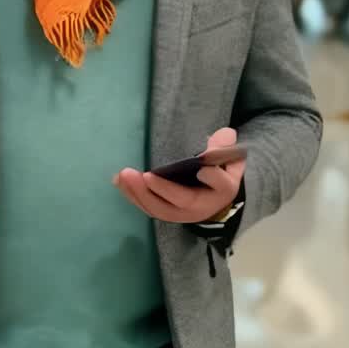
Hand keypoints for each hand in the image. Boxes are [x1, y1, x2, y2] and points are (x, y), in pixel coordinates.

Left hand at [113, 127, 244, 225]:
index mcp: (222, 190)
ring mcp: (182, 213)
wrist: (214, 200)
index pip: (220, 184)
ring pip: (160, 208)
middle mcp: (201, 206)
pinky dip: (132, 195)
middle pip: (182, 201)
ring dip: (140, 193)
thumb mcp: (229, 159)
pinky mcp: (166, 213)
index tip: (203, 171)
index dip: (212, 178)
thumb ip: (225, 147)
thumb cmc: (220, 174)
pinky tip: (119, 181)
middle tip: (145, 175)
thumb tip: (225, 134)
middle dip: (162, 189)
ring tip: (124, 176)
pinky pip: (148, 207)